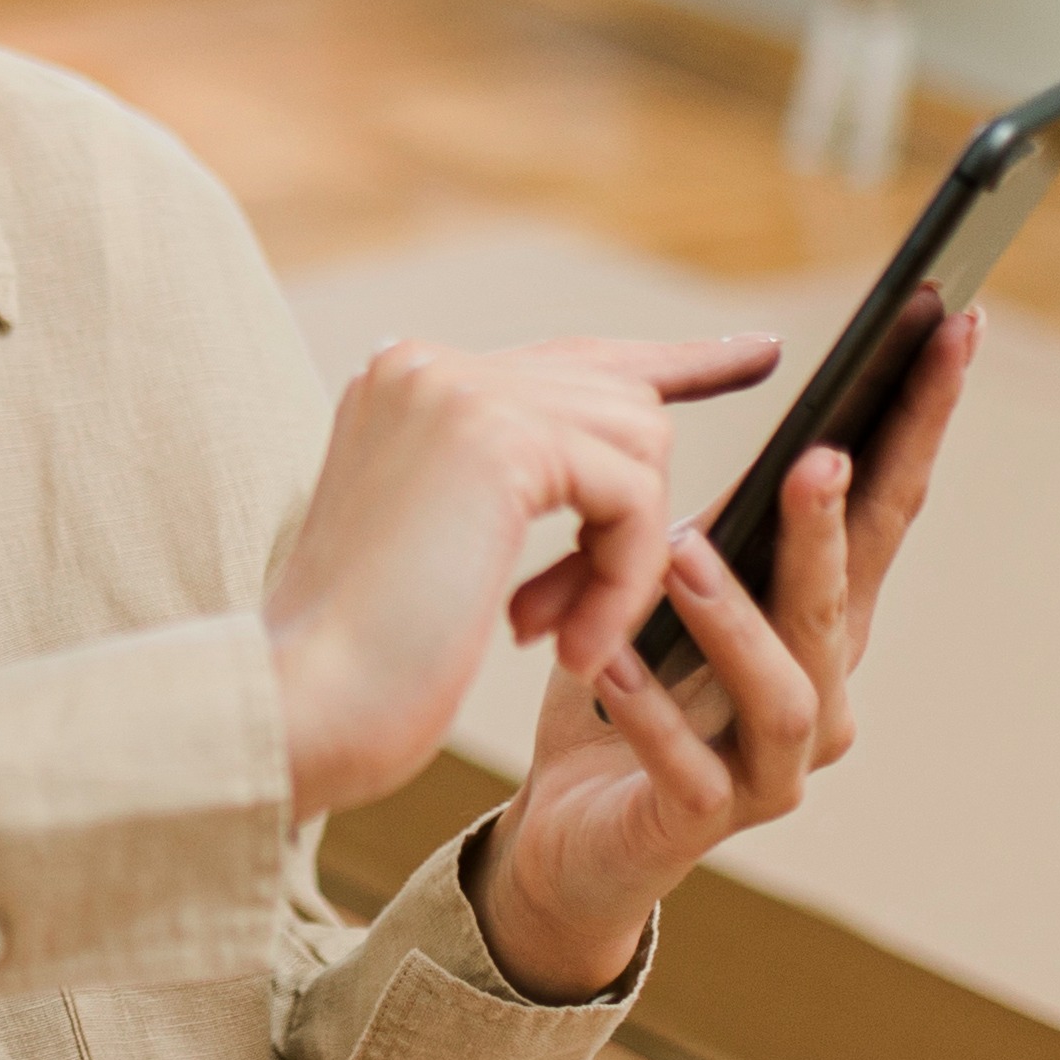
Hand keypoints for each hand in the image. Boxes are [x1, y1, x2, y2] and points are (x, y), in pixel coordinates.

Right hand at [260, 332, 780, 817]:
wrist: (300, 706)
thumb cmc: (368, 659)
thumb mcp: (448, 543)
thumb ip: (523, 475)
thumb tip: (635, 436)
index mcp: (407, 379)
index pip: (571, 354)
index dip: (674, 359)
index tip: (759, 353)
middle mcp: (428, 363)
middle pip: (621, 400)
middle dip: (635, 515)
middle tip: (582, 625)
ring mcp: (457, 388)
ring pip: (639, 441)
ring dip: (628, 557)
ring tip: (568, 638)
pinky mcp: (496, 437)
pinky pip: (632, 495)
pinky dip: (624, 578)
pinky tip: (572, 644)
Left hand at [475, 308, 976, 1000]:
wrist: (566, 834)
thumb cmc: (626, 692)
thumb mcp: (666, 588)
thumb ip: (716, 523)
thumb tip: (758, 402)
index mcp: (823, 623)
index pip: (885, 510)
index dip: (921, 424)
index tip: (951, 328)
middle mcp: (822, 695)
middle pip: (846, 600)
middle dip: (834, 526)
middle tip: (816, 453)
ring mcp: (772, 768)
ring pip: (785, 690)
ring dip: (735, 617)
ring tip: (681, 552)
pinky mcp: (702, 823)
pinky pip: (688, 765)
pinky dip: (650, 711)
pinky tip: (607, 664)